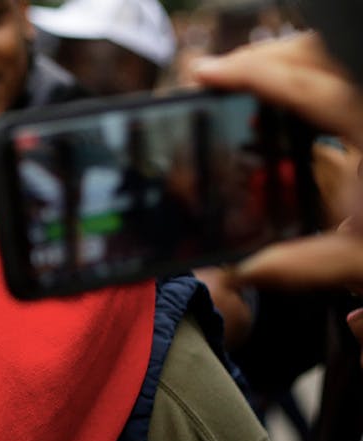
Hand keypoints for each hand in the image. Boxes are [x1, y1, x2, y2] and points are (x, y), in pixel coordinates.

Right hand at [195, 33, 362, 363]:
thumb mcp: (359, 258)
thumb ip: (301, 265)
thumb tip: (243, 271)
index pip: (305, 86)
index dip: (251, 75)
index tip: (208, 75)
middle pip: (314, 55)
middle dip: (260, 58)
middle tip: (218, 77)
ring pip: (326, 60)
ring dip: (281, 67)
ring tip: (243, 88)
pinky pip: (336, 82)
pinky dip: (303, 83)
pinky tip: (282, 109)